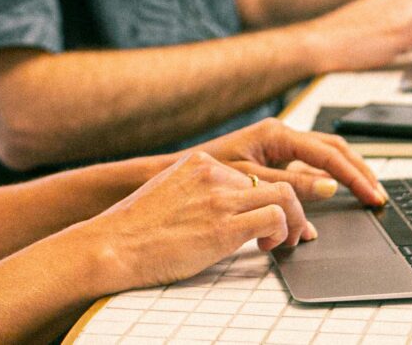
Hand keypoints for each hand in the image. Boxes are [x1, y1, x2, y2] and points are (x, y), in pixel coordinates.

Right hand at [71, 151, 312, 292]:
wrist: (114, 244)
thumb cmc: (135, 230)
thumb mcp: (169, 195)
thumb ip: (197, 194)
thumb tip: (221, 211)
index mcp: (199, 164)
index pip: (253, 172)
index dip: (270, 197)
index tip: (277, 214)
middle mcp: (214, 173)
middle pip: (276, 179)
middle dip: (294, 207)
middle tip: (297, 231)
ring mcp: (220, 198)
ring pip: (286, 195)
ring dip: (296, 221)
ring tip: (288, 240)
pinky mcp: (225, 226)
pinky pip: (276, 219)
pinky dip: (283, 234)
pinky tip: (268, 247)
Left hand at [193, 117, 387, 207]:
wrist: (180, 173)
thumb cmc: (207, 174)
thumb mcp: (251, 181)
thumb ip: (291, 185)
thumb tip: (329, 188)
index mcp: (277, 135)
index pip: (327, 154)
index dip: (353, 176)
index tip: (371, 194)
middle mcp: (281, 135)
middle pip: (334, 149)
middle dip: (359, 170)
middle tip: (377, 194)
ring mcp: (280, 146)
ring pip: (325, 156)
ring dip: (347, 173)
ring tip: (367, 191)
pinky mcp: (276, 159)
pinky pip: (309, 167)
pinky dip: (327, 180)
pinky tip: (338, 195)